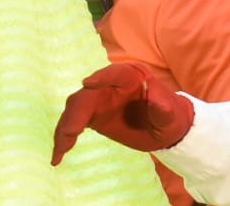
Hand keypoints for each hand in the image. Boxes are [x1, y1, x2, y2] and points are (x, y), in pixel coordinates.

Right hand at [52, 63, 193, 164]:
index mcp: (131, 76)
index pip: (114, 74)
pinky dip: (64, 137)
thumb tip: (153, 94)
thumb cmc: (170, 115)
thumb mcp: (170, 112)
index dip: (100, 78)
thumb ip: (162, 104)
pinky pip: (73, 123)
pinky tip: (59, 155)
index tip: (86, 83)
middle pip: (86, 95)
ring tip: (59, 152)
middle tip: (68, 135)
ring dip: (64, 129)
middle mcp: (110, 84)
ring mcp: (98, 99)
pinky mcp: (92, 115)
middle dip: (74, 115)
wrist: (163, 128)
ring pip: (75, 109)